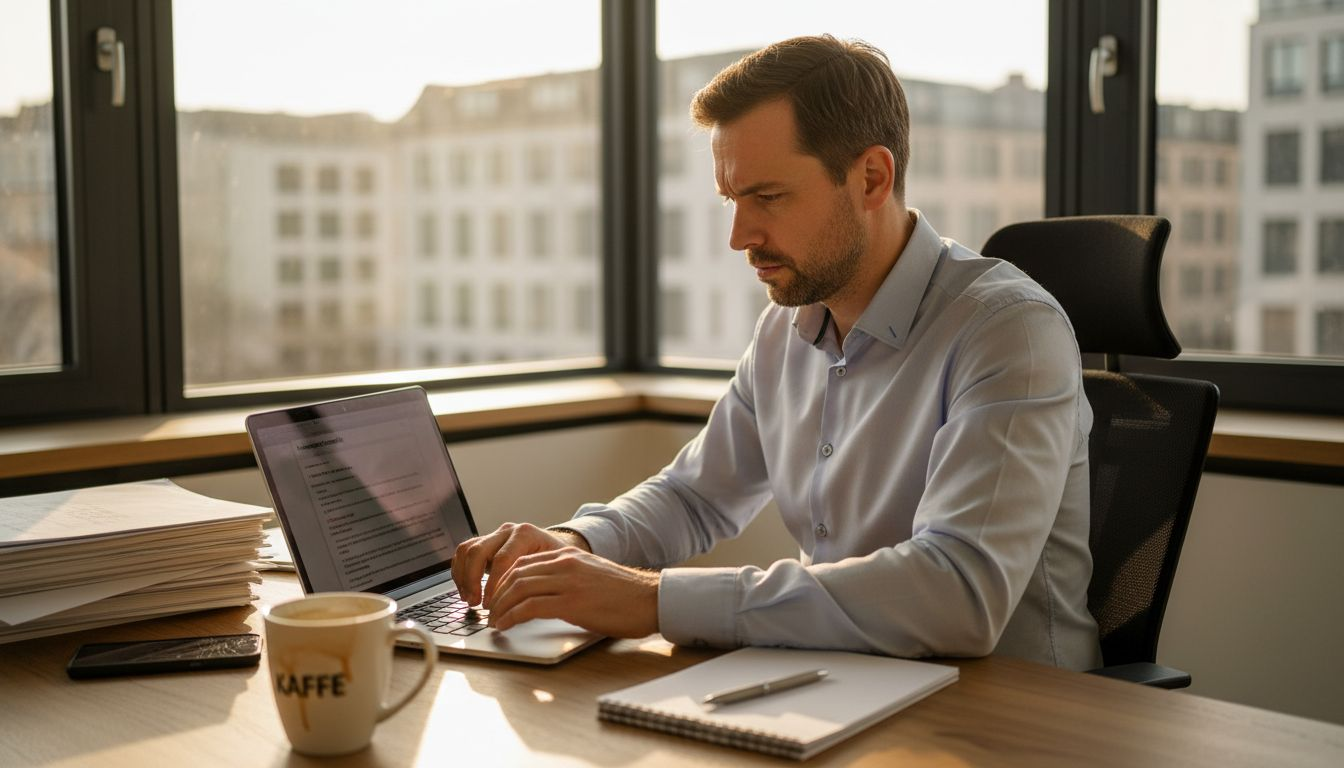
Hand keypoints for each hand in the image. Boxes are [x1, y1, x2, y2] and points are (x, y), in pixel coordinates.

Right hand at [450, 522, 586, 605]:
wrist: (558, 550)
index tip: (491, 605)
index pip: (502, 559)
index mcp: (526, 534)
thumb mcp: (555, 570)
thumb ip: (538, 582)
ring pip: (467, 550)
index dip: (493, 585)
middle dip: (473, 580)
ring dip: (463, 577)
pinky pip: (464, 553)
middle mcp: (508, 531)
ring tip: (469, 599)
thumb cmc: (558, 563)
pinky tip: (465, 591)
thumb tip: (522, 607)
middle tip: (476, 603)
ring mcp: (495, 535)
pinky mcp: (485, 543)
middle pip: (479, 551)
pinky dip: (460, 572)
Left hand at [485, 548, 659, 638]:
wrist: (651, 599)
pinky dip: (512, 617)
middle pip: (515, 574)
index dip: (503, 582)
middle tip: (490, 612)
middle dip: (496, 595)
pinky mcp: (572, 602)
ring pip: (518, 588)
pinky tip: (506, 626)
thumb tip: (543, 598)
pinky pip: (530, 606)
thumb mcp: (591, 577)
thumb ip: (566, 580)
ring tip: (494, 622)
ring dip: (500, 607)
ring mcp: (568, 581)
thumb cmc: (625, 595)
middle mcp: (565, 563)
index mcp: (569, 556)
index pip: (523, 564)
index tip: (496, 598)